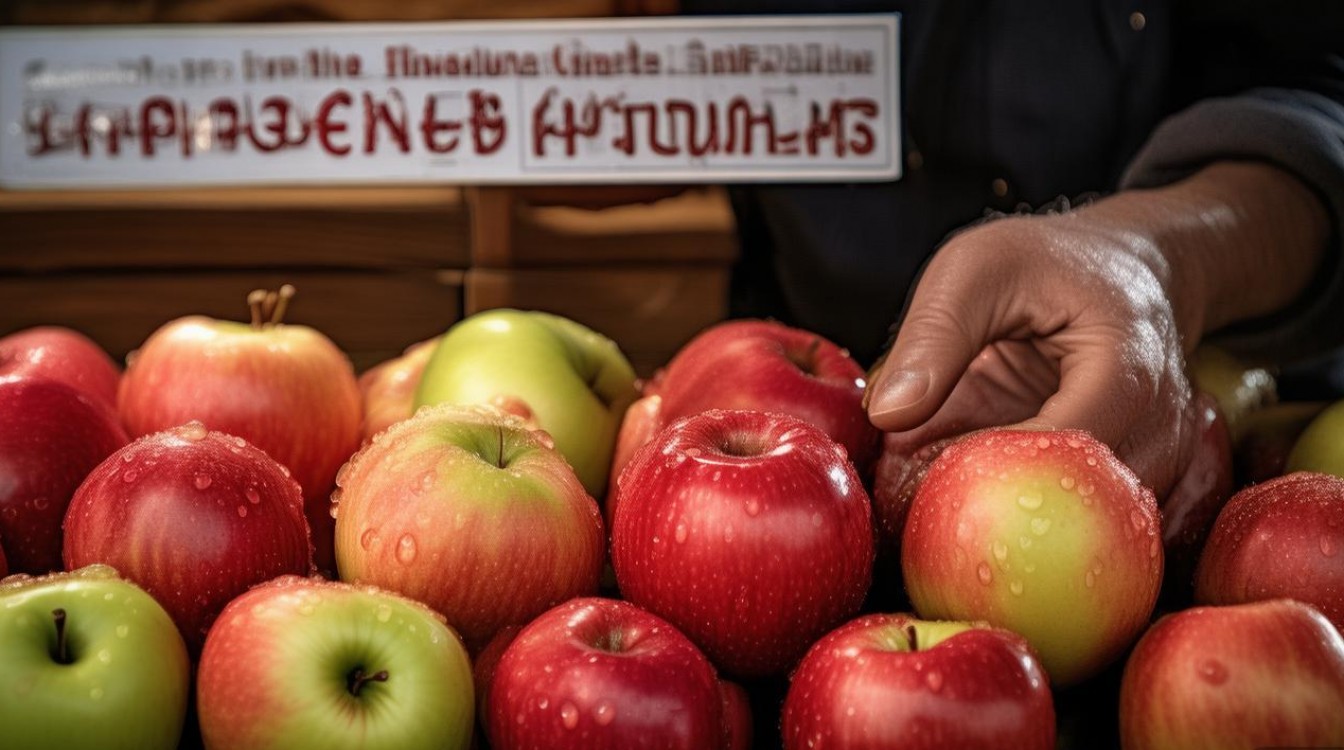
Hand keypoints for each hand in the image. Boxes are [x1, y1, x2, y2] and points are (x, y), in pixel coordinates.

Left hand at [865, 162, 1327, 500]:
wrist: (1131, 267)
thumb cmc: (1051, 261)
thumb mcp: (977, 269)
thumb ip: (933, 337)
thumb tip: (886, 415)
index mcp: (1125, 373)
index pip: (1060, 456)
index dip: (984, 476)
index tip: (916, 475)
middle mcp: (1157, 433)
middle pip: (1073, 507)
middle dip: (984, 507)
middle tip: (906, 496)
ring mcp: (1153, 466)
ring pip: (1073, 526)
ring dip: (994, 513)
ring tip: (926, 490)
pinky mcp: (1126, 484)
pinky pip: (1071, 519)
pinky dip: (1011, 509)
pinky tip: (959, 486)